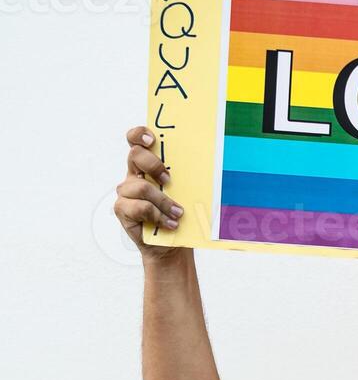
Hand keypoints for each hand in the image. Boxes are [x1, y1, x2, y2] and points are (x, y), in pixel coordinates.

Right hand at [113, 126, 185, 260]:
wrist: (170, 244)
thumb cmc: (177, 216)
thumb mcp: (184, 194)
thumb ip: (185, 179)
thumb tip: (212, 168)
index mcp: (147, 167)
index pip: (136, 141)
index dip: (139, 135)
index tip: (152, 140)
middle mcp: (134, 176)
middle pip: (135, 156)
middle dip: (154, 165)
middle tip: (169, 181)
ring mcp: (126, 192)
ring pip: (141, 187)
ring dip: (163, 202)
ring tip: (178, 213)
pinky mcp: (122, 209)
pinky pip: (139, 207)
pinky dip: (158, 216)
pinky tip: (169, 224)